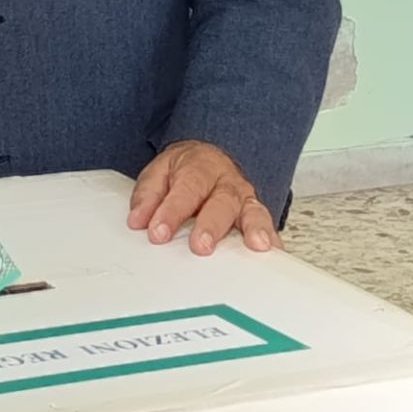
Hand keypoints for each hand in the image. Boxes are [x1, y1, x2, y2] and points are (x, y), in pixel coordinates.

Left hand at [128, 141, 278, 254]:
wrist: (209, 158)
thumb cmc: (185, 171)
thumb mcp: (160, 173)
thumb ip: (148, 196)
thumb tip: (138, 220)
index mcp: (199, 168)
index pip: (186, 189)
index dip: (172, 212)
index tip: (158, 232)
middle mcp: (226, 183)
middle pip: (221, 202)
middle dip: (211, 225)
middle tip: (200, 246)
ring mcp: (245, 199)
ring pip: (253, 211)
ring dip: (254, 229)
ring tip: (256, 245)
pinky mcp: (257, 214)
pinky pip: (268, 226)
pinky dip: (273, 239)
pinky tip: (274, 253)